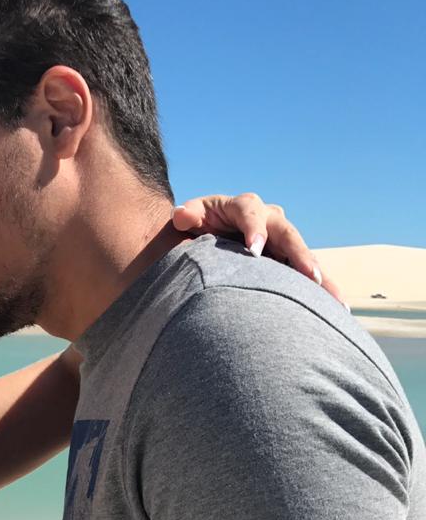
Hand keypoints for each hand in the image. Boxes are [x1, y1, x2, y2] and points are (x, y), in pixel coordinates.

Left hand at [172, 192, 345, 303]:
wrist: (210, 234)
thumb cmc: (198, 225)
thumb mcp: (191, 216)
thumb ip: (187, 215)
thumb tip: (181, 215)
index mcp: (245, 207)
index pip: (251, 214)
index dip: (255, 230)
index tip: (254, 251)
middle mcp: (270, 220)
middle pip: (288, 235)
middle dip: (299, 256)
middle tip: (310, 276)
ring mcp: (283, 241)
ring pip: (305, 257)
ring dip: (321, 278)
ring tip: (334, 300)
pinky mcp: (289, 261)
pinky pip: (308, 276)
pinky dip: (323, 292)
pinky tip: (338, 312)